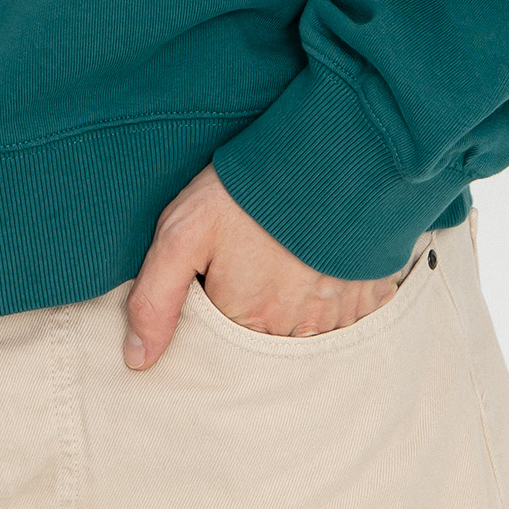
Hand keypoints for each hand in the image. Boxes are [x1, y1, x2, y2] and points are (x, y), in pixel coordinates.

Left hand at [124, 162, 403, 367]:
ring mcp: (338, 315)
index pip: (222, 346)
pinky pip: (346, 316)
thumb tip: (137, 360)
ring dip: (294, 305)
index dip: (215, 314)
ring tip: (282, 257)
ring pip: (305, 331)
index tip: (216, 281)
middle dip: (255, 312)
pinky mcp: (372, 296)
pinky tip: (317, 261)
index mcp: (248, 321)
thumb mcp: (185, 230)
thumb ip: (154, 299)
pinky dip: (330, 295)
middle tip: (252, 260)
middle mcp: (297, 331)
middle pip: (266, 340)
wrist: (332, 148)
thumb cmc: (250, 189)